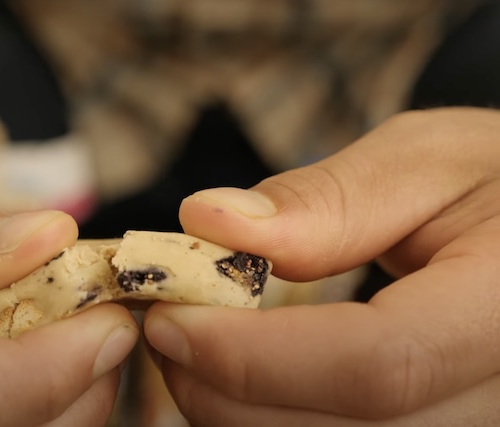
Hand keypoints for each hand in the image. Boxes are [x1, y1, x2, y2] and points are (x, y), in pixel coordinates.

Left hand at [145, 107, 499, 424]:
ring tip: (197, 346)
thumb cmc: (490, 182)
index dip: (254, 355)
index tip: (169, 319)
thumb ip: (326, 201)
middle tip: (165, 330)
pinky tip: (241, 376)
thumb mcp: (424, 161)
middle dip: (226, 393)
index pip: (376, 365)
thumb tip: (206, 222)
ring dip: (238, 414)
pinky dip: (271, 419)